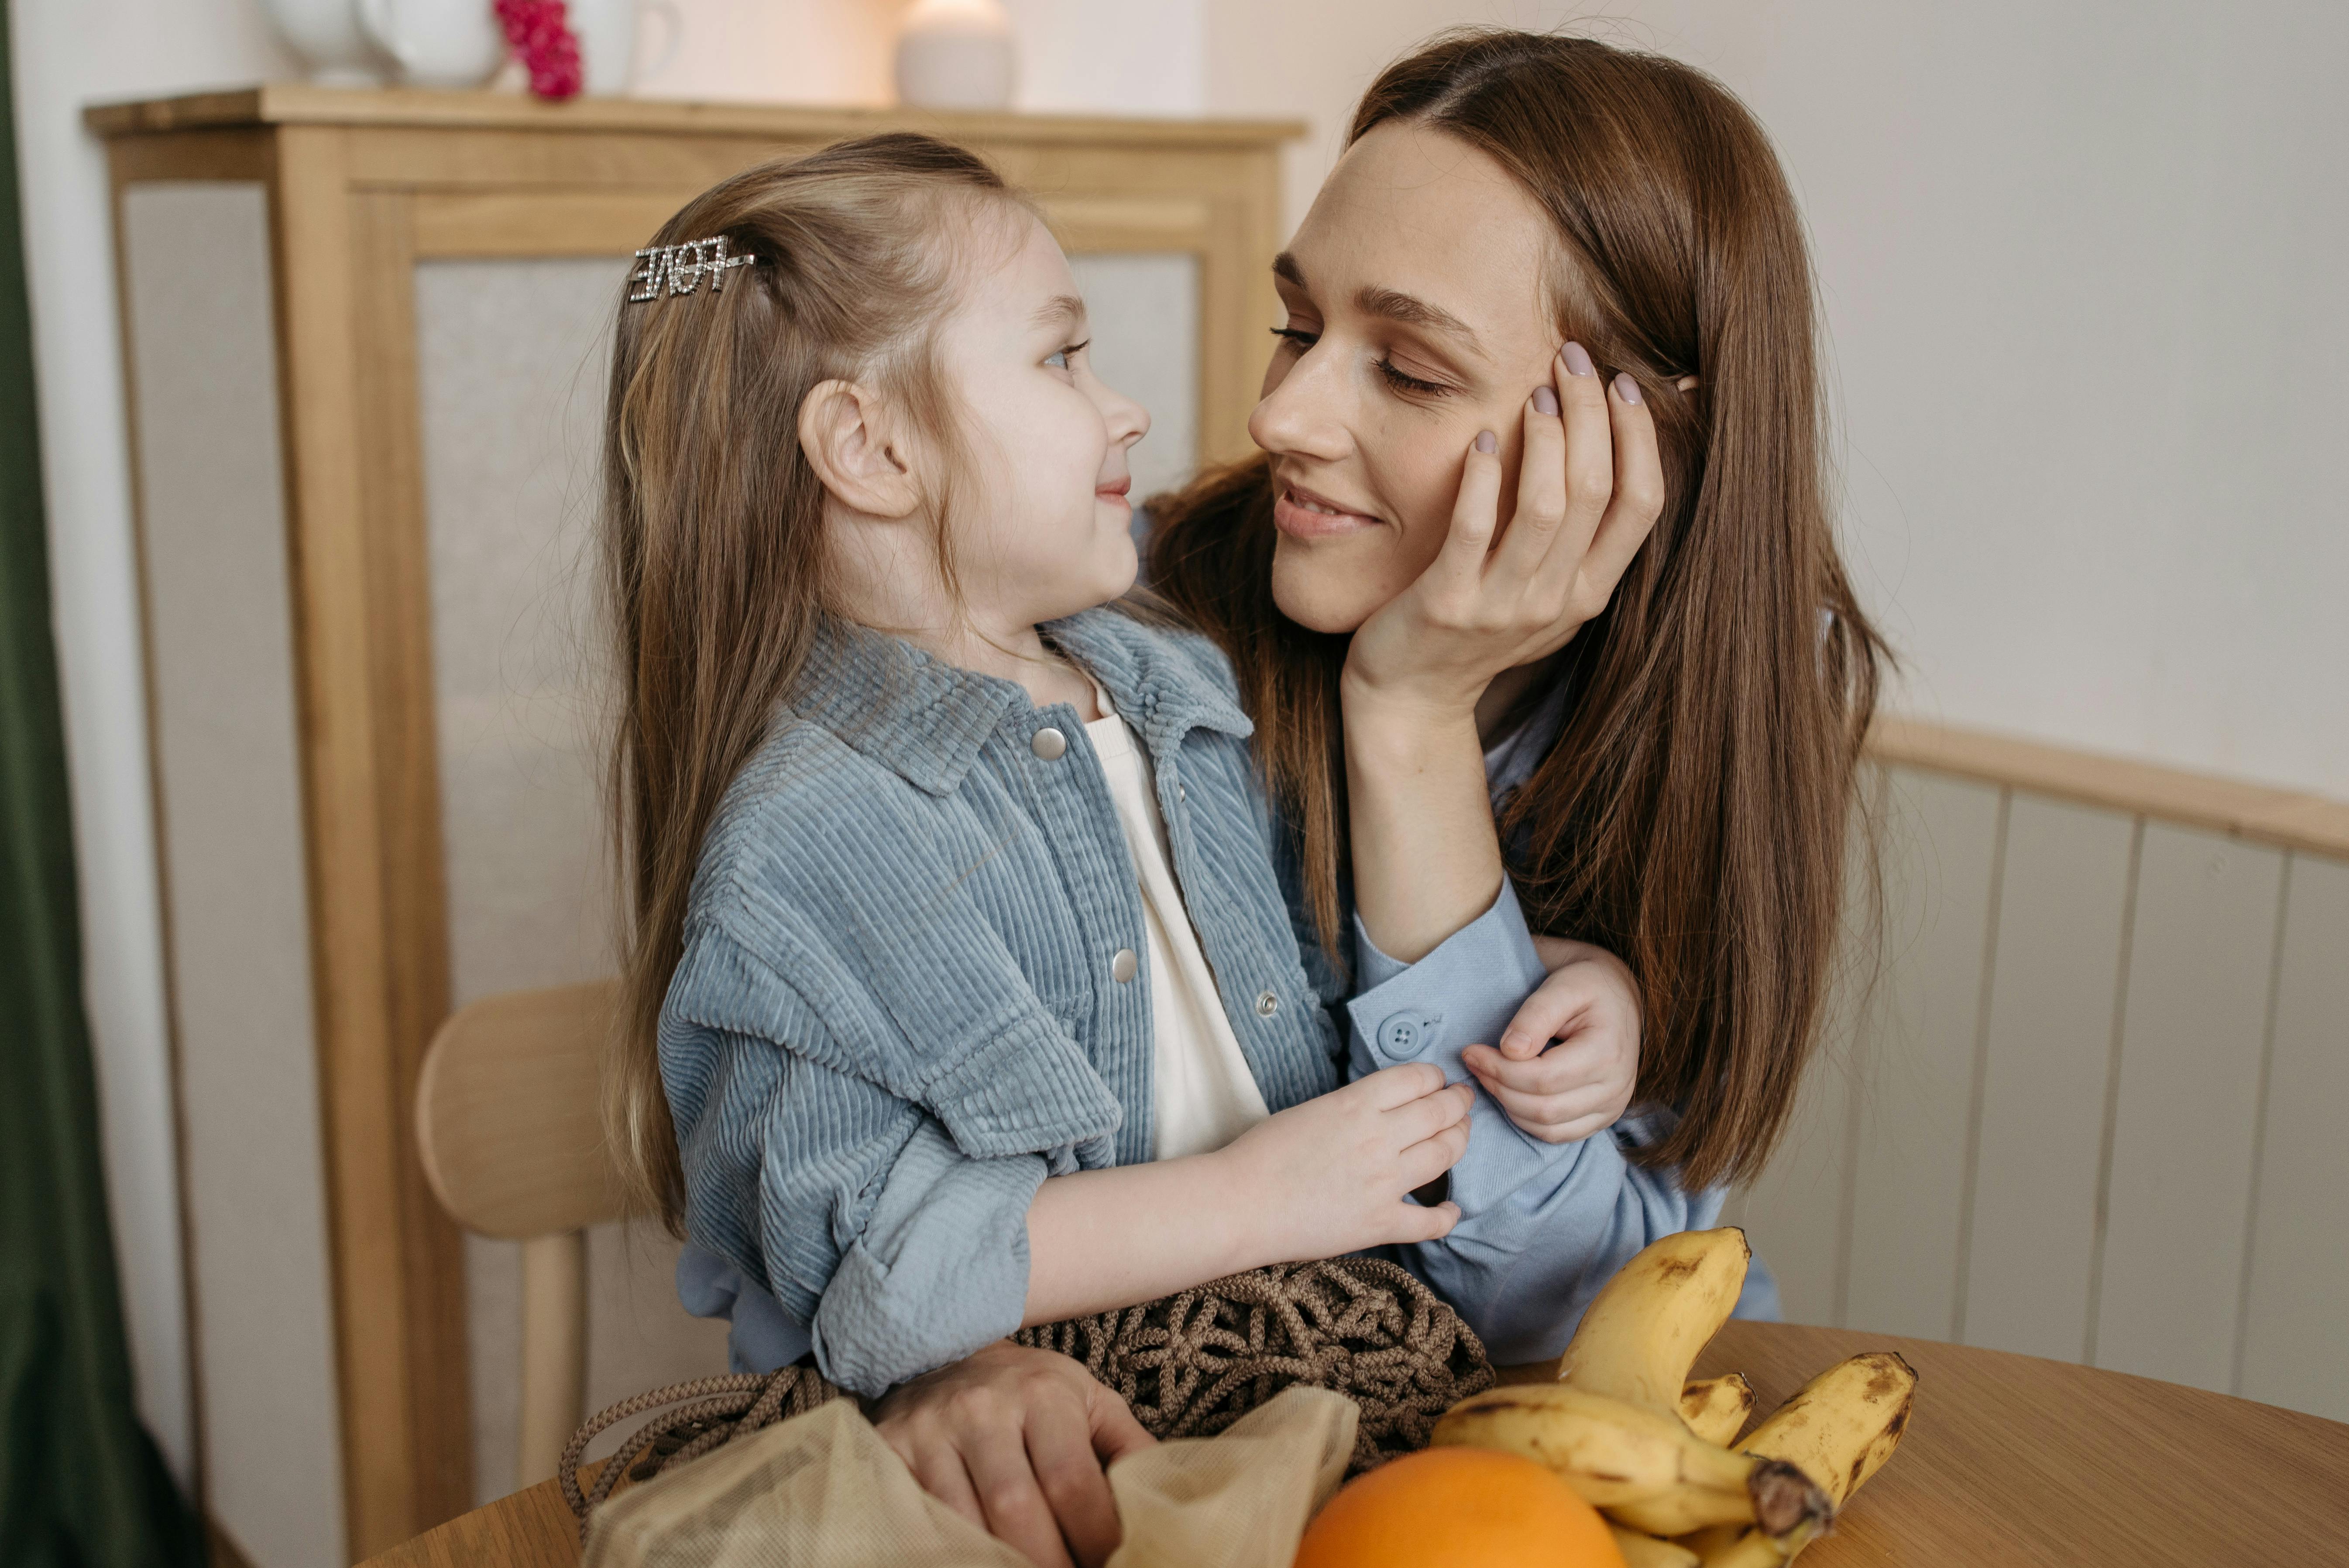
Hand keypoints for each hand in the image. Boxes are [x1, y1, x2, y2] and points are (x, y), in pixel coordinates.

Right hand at [872, 1340, 1155, 1567]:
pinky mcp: (889, 1448)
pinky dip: (947, 1548)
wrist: (947, 1348)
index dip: (1095, 1539)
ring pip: (963, 1522)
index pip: (1073, 1483)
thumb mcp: (1090, 1401)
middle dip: (1048, 1563)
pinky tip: (973, 1558)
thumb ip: (1129, 1448)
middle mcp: (982, 1407)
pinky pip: (916, 1515)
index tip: (1113, 1566)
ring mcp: (929, 1429)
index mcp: (1044, 1393)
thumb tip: (1172, 1499)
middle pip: (1016, 1511)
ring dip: (997, 1563)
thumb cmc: (1032, 1390)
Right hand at [1216, 1063, 1472, 1260]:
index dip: (1435, 1078)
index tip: (1438, 1081)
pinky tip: (1452, 1208)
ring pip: (1444, 1155)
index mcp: (1355, 1104)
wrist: (1239, 1203)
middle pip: (1440, 1113)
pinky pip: (1430, 1221)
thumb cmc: (1261, 1154)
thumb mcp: (1310, 1110)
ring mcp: (1383, 1182)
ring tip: (1461, 1136)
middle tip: (1464, 1102)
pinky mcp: (1380, 1222)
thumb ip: (1351, 1107)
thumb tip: (1378, 1109)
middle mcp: (1377, 1138)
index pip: (1416, 1079)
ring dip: (1460, 1141)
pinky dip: (1447, 1215)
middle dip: (1459, 1103)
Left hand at [1341, 343, 1662, 719]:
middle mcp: (1557, 600)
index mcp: (1590, 592)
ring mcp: (1503, 605)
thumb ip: (1580, 533)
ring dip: (1544, 437)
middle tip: (1570, 359)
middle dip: (1591, 412)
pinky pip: (1473, 530)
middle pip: (1595, 490)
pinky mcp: (1447, 604)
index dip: (1640, 437)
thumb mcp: (1548, 591)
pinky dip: (1481, 479)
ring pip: (1546, 506)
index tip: (1623, 383)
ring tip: (1534, 392)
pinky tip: (1479, 441)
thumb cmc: (1480, 628)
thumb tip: (1618, 447)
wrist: (1413, 697)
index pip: (1642, 504)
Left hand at [1462, 939, 1640, 1143]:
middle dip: (1500, 1088)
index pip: (1543, 1079)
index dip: (1500, 1069)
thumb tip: (1510, 1051)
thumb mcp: (1563, 986)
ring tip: (1489, 1076)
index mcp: (1608, 1052)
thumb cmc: (1588, 987)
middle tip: (1475, 1064)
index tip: (1472, 1051)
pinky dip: (1528, 1121)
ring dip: (1509, 1106)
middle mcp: (1615, 1087)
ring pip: (1548, 1127)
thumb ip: (1536, 1015)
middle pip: (1544, 1108)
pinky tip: (1511, 1094)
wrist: (1618, 998)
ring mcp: (1612, 1107)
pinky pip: (1558, 1135)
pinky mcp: (1603, 1117)